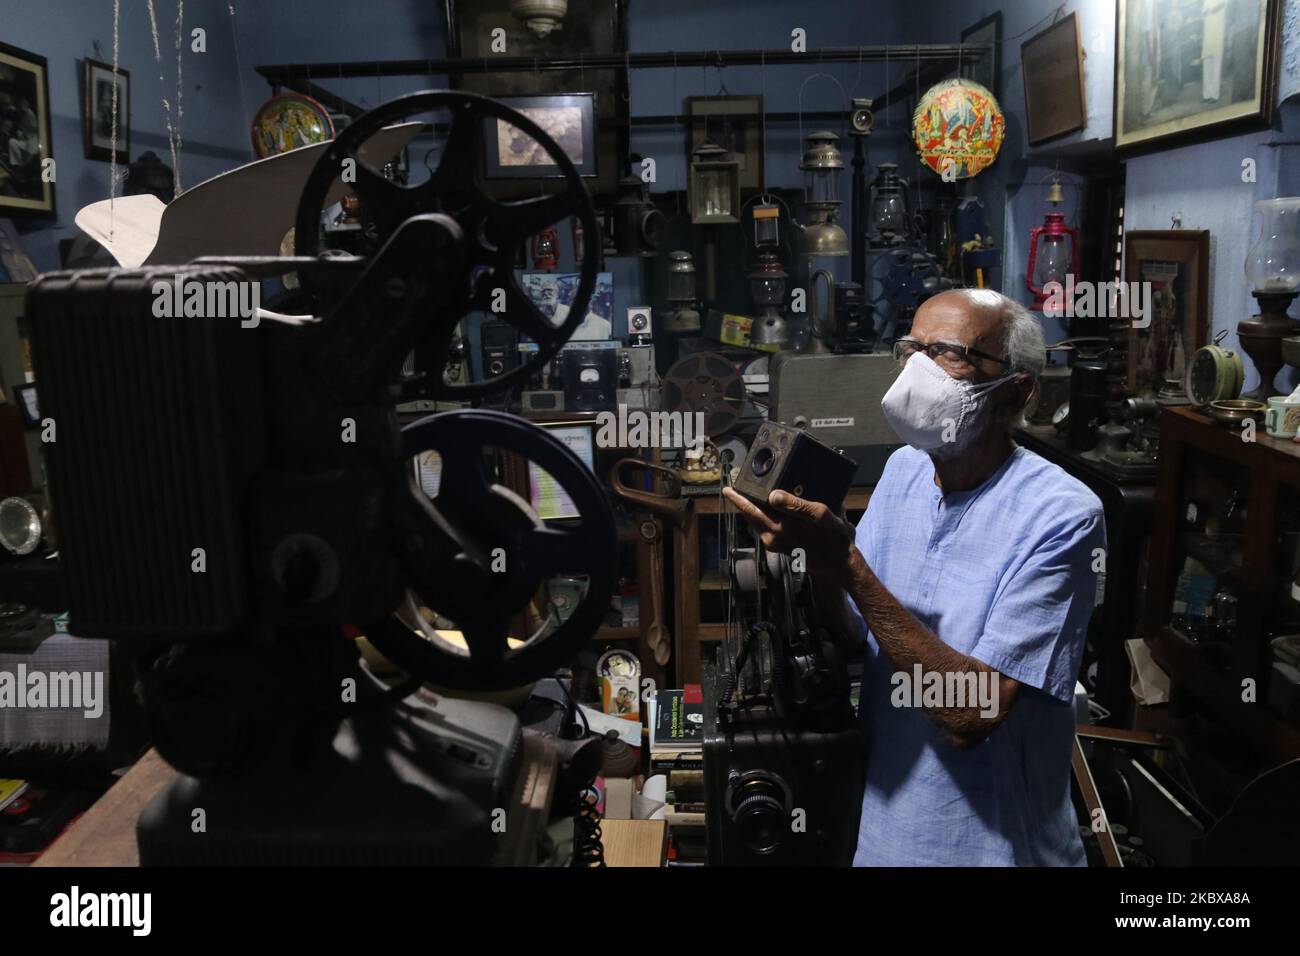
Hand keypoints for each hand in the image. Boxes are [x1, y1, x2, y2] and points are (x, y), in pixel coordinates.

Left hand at [722, 486, 856, 584]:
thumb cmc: (834, 538)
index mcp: (780, 527)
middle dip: (741, 502)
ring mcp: (776, 544)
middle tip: (733, 489)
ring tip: (747, 497)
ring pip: (757, 524)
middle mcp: (774, 536)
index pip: (751, 509)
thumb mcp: (820, 516)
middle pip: (750, 516)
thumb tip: (772, 496)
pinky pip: (765, 530)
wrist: (841, 564)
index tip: (728, 487)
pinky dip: (761, 518)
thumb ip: (795, 505)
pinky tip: (767, 511)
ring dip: (751, 510)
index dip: (739, 497)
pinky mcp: (782, 548)